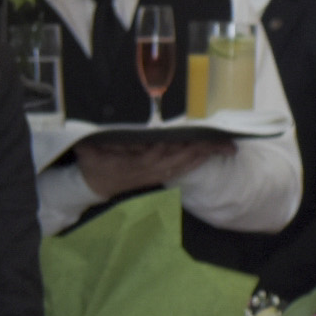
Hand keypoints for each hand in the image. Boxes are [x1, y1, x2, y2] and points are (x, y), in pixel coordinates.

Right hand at [77, 135, 231, 196]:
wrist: (93, 186)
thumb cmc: (93, 163)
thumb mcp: (90, 150)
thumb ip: (97, 140)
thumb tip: (104, 129)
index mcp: (133, 163)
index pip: (157, 154)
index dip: (175, 147)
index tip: (192, 138)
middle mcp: (149, 170)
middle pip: (179, 159)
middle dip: (201, 149)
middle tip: (223, 141)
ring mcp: (156, 175)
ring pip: (184, 165)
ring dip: (204, 156)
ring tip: (225, 148)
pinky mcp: (159, 177)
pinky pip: (182, 169)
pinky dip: (197, 162)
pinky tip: (209, 155)